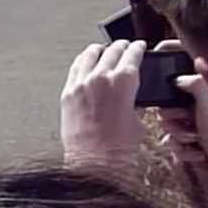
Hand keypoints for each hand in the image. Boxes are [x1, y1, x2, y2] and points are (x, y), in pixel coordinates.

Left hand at [60, 40, 147, 165]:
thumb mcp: (137, 120)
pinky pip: (75, 69)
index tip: (139, 46)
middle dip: (121, 47)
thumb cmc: (118, 148)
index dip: (137, 48)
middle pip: (112, 51)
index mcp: (123, 82)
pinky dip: (82, 62)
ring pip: (89, 55)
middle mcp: (100, 78)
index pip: (132, 55)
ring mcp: (81, 84)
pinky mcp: (67, 93)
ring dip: (99, 50)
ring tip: (103, 49)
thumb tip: (130, 95)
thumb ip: (133, 101)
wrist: (94, 162)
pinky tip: (85, 63)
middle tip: (125, 46)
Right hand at [155, 40, 207, 197]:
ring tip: (196, 140)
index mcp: (207, 87)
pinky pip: (176, 140)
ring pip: (169, 123)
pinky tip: (199, 152)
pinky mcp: (197, 138)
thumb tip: (177, 76)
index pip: (183, 64)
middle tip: (188, 123)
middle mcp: (202, 101)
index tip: (159, 74)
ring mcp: (199, 120)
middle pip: (167, 100)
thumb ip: (195, 83)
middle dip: (173, 117)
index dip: (168, 64)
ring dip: (179, 135)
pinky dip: (185, 149)